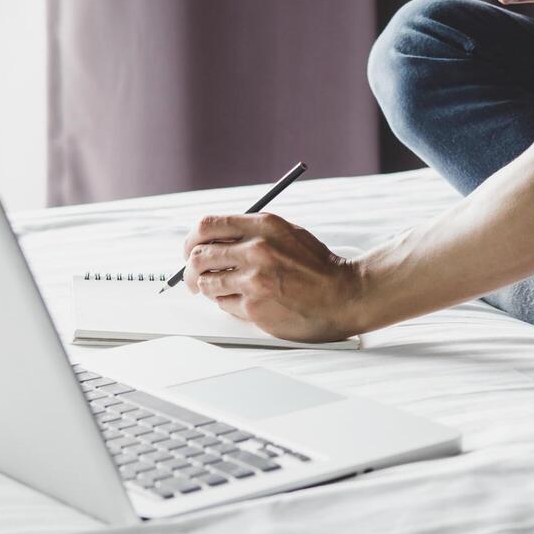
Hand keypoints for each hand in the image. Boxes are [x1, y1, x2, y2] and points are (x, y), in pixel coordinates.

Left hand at [182, 213, 364, 342]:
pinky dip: (227, 302)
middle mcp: (256, 250)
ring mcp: (254, 280)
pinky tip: (244, 299)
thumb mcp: (288, 233)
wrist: (343, 295)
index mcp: (263, 226)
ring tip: (220, 288)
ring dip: (207, 287)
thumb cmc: (317, 266)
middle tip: (193, 275)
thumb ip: (252, 232)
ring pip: (207, 283)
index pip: (207, 226)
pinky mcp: (255, 307)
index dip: (191, 239)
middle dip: (190, 268)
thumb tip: (214, 240)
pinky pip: (224, 304)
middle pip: (199, 256)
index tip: (190, 249)